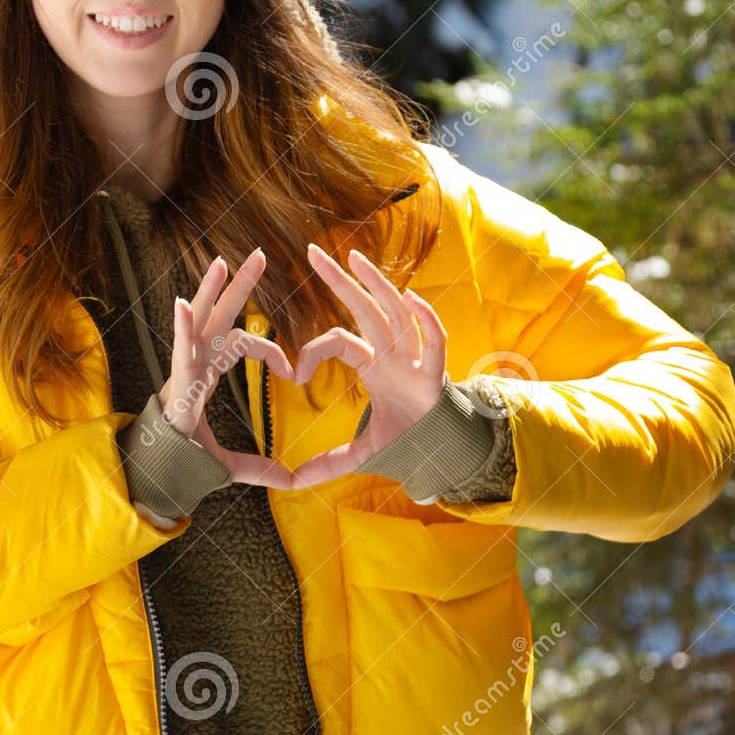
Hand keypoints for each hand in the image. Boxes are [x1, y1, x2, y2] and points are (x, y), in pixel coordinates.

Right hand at [158, 247, 295, 489]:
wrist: (162, 470)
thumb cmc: (188, 456)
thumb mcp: (232, 463)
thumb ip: (261, 468)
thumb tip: (292, 481)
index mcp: (209, 370)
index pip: (244, 343)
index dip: (271, 351)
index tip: (295, 373)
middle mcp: (197, 360)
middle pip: (223, 314)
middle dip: (239, 285)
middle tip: (259, 254)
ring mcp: (185, 366)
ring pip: (201, 320)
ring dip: (211, 290)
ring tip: (222, 261)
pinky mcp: (178, 378)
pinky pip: (180, 346)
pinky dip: (182, 325)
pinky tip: (185, 304)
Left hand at [283, 244, 447, 489]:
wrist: (444, 453)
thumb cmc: (407, 439)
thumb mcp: (363, 452)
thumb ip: (330, 463)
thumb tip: (293, 483)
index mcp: (373, 364)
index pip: (338, 341)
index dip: (312, 351)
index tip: (290, 374)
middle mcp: (392, 353)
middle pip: (363, 308)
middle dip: (339, 280)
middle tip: (311, 251)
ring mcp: (414, 358)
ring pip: (394, 312)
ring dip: (376, 284)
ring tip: (354, 257)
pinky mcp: (436, 372)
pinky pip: (433, 338)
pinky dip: (425, 318)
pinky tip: (411, 296)